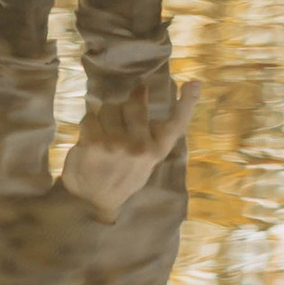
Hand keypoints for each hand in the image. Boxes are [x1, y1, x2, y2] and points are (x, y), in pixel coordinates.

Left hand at [60, 76, 197, 219]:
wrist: (92, 202)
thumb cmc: (122, 177)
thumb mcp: (145, 162)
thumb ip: (151, 136)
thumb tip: (148, 99)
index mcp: (156, 151)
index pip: (176, 124)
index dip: (187, 102)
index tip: (195, 83)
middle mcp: (139, 147)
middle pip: (134, 103)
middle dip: (125, 103)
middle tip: (120, 112)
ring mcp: (116, 145)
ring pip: (109, 107)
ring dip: (104, 116)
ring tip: (103, 134)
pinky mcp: (93, 144)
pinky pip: (90, 116)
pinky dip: (88, 123)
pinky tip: (89, 139)